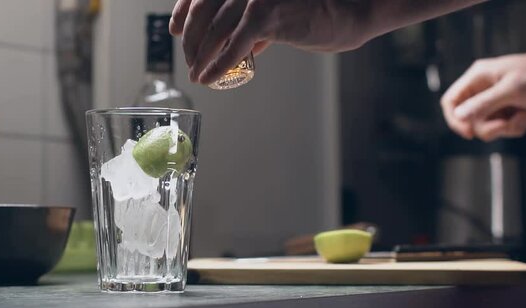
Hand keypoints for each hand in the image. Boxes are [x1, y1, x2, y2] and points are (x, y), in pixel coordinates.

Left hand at [169, 0, 367, 84]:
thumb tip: (243, 46)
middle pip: (203, 11)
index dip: (183, 11)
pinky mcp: (268, 14)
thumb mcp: (279, 15)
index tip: (174, 31)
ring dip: (201, 56)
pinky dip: (218, 64)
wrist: (350, 11)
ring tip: (197, 74)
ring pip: (215, 30)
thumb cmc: (320, 12)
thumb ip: (258, 25)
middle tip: (190, 61)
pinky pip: (235, 44)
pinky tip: (210, 77)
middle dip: (191, 40)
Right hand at [441, 53, 525, 141]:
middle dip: (488, 126)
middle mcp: (482, 89)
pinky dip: (515, 127)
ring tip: (522, 117)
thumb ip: (484, 103)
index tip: (468, 133)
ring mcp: (495, 101)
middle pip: (467, 119)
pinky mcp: (507, 110)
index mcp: (478, 77)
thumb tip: (458, 116)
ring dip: (505, 128)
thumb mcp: (512, 89)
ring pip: (484, 126)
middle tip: (506, 124)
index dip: (454, 119)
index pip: (450, 101)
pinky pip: (500, 128)